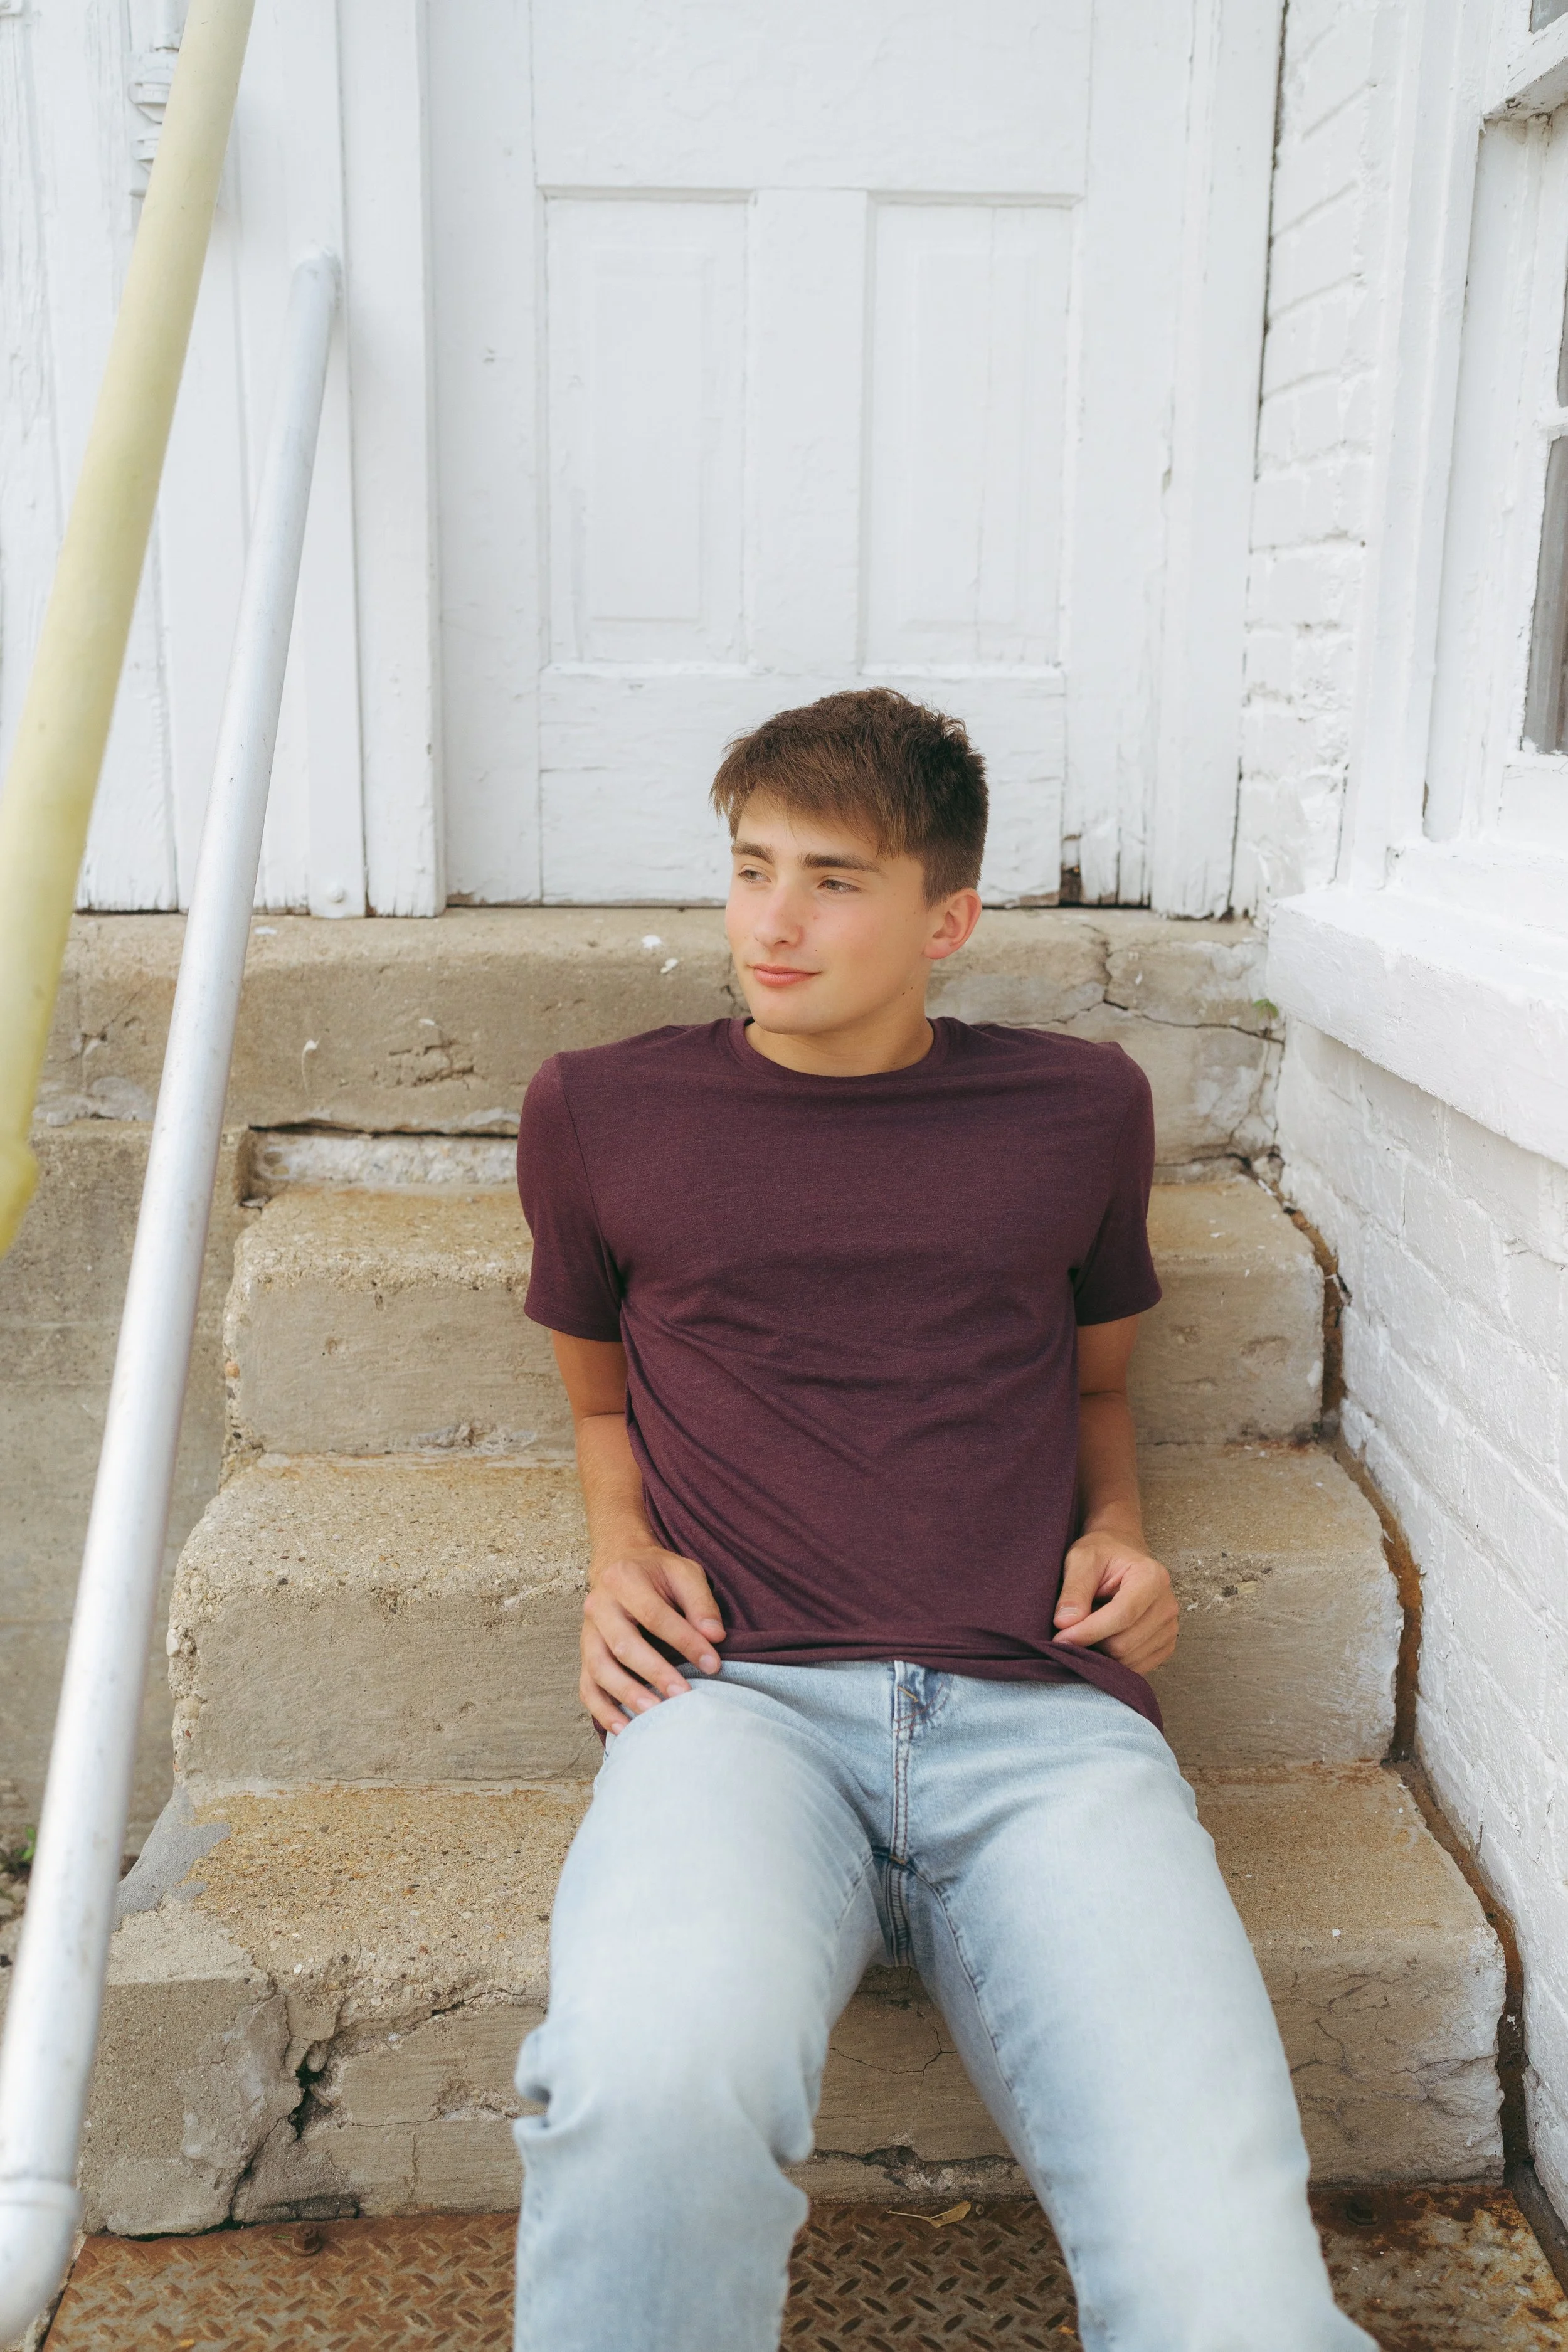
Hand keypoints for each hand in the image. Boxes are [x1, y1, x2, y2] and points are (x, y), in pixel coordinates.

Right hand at [581, 1542, 725, 1735]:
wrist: (620, 1563)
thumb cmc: (657, 1572)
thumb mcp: (684, 1573)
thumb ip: (701, 1602)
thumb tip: (715, 1637)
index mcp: (624, 1579)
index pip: (654, 1615)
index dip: (684, 1641)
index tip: (712, 1663)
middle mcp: (599, 1606)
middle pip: (623, 1645)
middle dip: (655, 1673)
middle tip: (684, 1695)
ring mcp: (587, 1633)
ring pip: (600, 1669)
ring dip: (628, 1695)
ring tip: (655, 1715)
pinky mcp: (585, 1655)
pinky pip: (587, 1687)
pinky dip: (603, 1711)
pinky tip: (625, 1729)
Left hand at [1052, 1527, 1177, 1675]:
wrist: (1121, 1554)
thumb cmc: (1101, 1554)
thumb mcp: (1081, 1560)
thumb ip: (1073, 1590)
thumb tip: (1065, 1623)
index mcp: (1151, 1577)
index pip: (1122, 1616)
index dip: (1088, 1632)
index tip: (1060, 1638)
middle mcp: (1167, 1604)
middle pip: (1125, 1643)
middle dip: (1092, 1644)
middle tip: (1069, 1634)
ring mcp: (1170, 1626)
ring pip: (1130, 1659)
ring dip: (1102, 1654)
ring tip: (1088, 1631)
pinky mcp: (1166, 1644)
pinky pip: (1139, 1666)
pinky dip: (1115, 1662)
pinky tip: (1102, 1641)